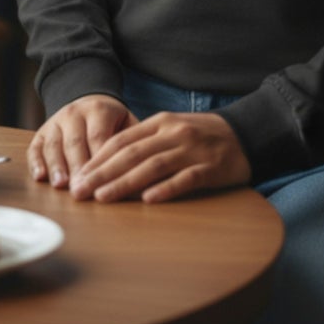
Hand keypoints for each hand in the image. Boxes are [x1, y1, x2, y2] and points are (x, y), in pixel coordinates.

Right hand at [27, 94, 136, 189]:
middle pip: (75, 142)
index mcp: (99, 109)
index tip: (103, 182)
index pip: (99, 136)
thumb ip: (134, 143)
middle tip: (80, 190)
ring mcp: (56, 121)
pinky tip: (40, 177)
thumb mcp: (127, 123)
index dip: (100, 161)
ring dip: (57, 166)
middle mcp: (75, 112)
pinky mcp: (41, 131)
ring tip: (60, 185)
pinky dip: (36, 162)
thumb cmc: (113, 122)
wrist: (89, 102)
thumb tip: (146, 171)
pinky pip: (35, 146)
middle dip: (77, 168)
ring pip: (54, 144)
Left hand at [68, 111, 249, 204]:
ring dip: (125, 183)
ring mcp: (193, 150)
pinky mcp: (211, 168)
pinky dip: (166, 189)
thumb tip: (108, 166)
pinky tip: (148, 201)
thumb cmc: (202, 136)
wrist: (246, 133)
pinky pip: (186, 179)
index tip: (77, 177)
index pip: (122, 140)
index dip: (98, 159)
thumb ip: (145, 144)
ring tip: (103, 198)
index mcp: (161, 122)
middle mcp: (174, 133)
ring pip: (153, 166)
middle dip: (102, 174)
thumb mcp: (172, 130)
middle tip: (79, 192)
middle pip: (132, 154)